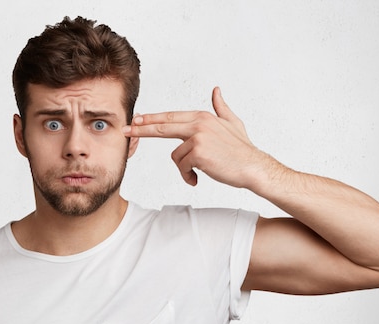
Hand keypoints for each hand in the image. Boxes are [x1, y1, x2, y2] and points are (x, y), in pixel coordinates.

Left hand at [122, 87, 269, 187]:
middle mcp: (198, 123)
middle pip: (163, 126)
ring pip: (176, 156)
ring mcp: (198, 137)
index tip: (136, 120)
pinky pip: (183, 167)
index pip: (170, 117)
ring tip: (199, 172)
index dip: (151, 119)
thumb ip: (221, 107)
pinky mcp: (198, 153)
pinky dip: (189, 176)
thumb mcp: (232, 123)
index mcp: (202, 117)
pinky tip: (198, 178)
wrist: (254, 167)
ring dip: (185, 168)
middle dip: (141, 129)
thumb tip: (216, 90)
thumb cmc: (243, 149)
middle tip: (125, 130)